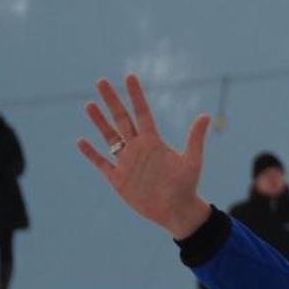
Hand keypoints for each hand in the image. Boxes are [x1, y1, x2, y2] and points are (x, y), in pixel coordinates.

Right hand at [76, 74, 214, 239]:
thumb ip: (195, 139)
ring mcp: (126, 162)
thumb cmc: (187, 186)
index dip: (136, 95)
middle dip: (112, 101)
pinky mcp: (119, 179)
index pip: (142, 113)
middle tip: (101, 81)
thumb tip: (206, 115)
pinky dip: (91, 153)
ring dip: (99, 121)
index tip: (130, 76)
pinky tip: (81, 141)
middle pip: (121, 119)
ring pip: (109, 137)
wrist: (177, 211)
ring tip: (89, 104)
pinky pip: (102, 163)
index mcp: (153, 141)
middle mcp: (138, 148)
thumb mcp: (192, 161)